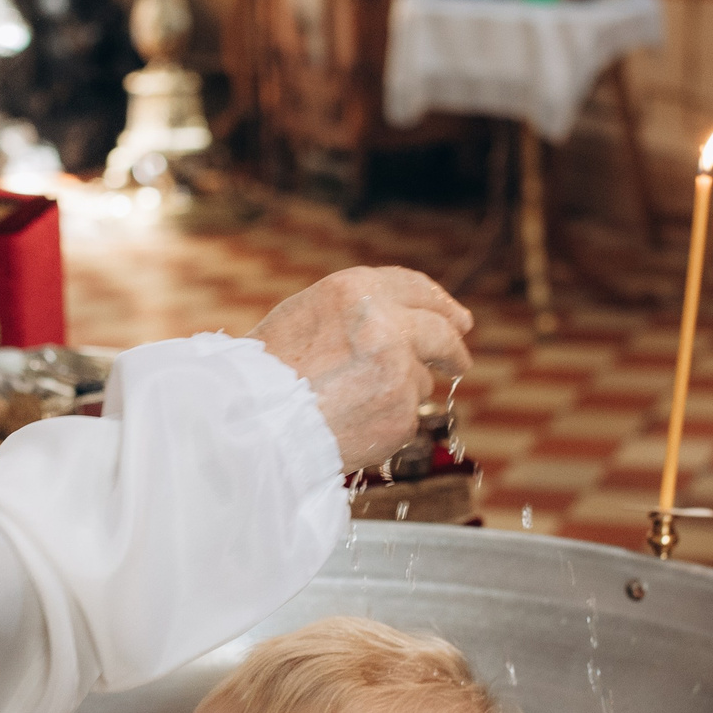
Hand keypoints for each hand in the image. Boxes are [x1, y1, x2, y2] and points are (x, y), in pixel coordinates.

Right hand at [249, 267, 474, 470]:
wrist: (253, 422)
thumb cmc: (267, 369)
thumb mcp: (307, 314)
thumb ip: (359, 311)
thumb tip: (409, 321)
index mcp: (356, 290)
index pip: (415, 288)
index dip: (440, 303)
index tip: (458, 319)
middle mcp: (385, 325)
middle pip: (441, 332)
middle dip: (454, 347)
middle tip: (459, 361)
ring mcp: (399, 371)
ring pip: (420, 380)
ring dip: (399, 392)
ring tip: (350, 404)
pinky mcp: (402, 414)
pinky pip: (406, 417)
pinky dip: (386, 422)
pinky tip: (351, 424)